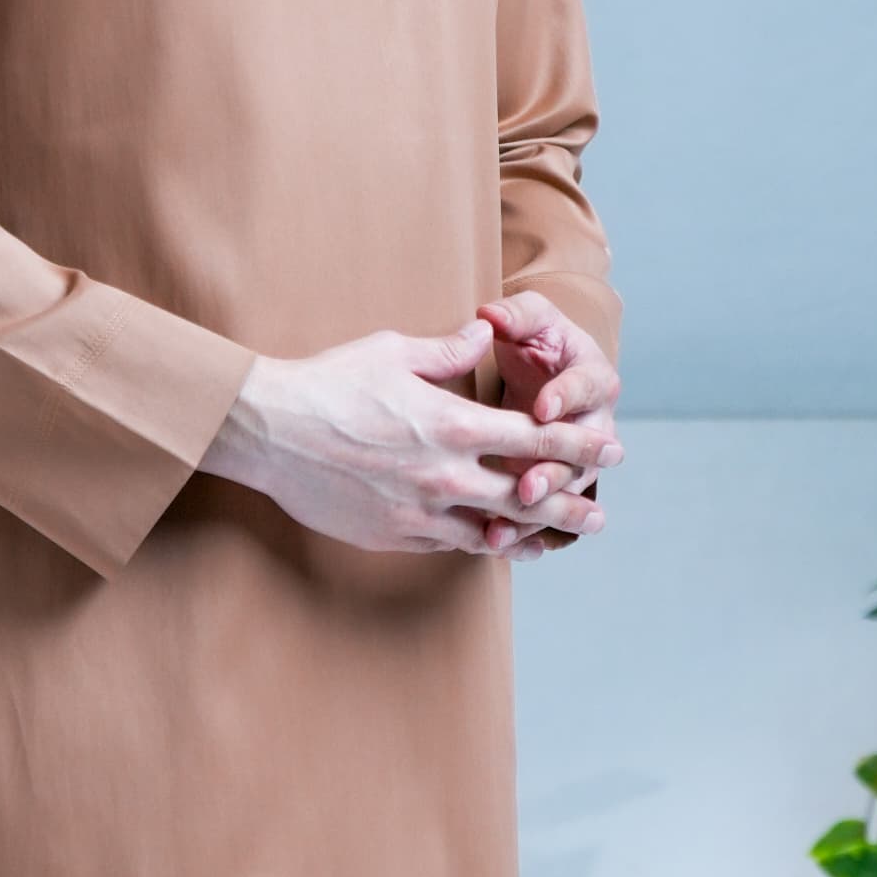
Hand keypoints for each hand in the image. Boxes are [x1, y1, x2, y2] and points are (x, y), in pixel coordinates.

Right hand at [201, 314, 617, 559]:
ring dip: (530, 536)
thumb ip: (448, 350)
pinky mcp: (394, 535)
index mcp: (453, 424)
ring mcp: (420, 512)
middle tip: (600, 514)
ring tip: (558, 541)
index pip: (536, 438)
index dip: (579, 444)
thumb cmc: (328, 384)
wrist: (267, 432)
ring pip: (492, 533)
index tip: (609, 448)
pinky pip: (449, 544)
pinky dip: (478, 544)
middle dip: (570, 505)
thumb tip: (485, 332)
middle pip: (528, 497)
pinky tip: (493, 544)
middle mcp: (445, 475)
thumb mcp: (393, 352)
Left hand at [472, 290, 623, 558]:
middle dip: (555, 472)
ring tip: (504, 529)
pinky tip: (494, 544)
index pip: (585, 388)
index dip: (566, 398)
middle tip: (527, 486)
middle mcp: (594, 424)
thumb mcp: (528, 321)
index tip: (542, 408)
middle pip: (584, 454)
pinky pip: (546, 511)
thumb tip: (489, 315)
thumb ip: (514, 316)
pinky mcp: (557, 483)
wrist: (539, 370)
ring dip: (538, 513)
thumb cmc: (535, 340)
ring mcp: (578, 459)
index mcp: (593, 378)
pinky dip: (522, 529)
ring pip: (565, 491)